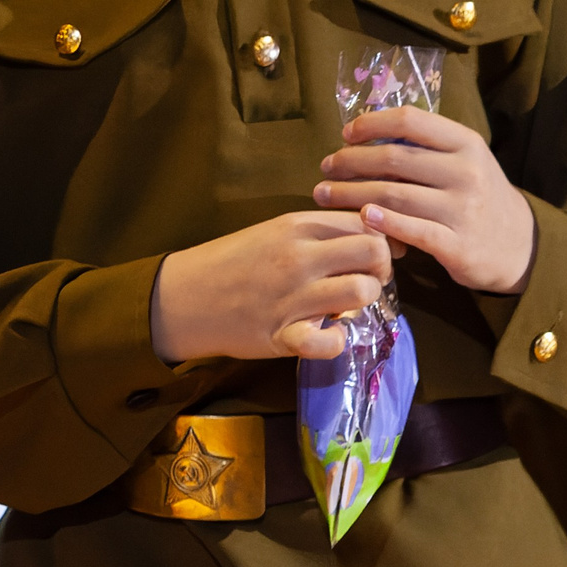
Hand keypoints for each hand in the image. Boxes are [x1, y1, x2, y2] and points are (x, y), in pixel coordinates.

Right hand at [151, 212, 392, 362]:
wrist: (185, 296)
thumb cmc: (232, 261)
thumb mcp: (274, 232)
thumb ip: (318, 233)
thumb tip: (369, 239)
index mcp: (296, 226)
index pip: (365, 224)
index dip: (381, 241)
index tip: (373, 257)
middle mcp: (299, 257)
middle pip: (375, 252)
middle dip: (382, 268)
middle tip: (367, 279)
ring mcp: (292, 296)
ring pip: (362, 291)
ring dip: (365, 302)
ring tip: (347, 306)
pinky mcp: (283, 334)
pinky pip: (330, 342)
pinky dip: (335, 342)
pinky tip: (325, 335)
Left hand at [315, 106, 536, 294]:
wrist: (519, 243)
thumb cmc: (477, 195)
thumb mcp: (464, 160)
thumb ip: (425, 146)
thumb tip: (365, 132)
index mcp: (466, 143)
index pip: (410, 120)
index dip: (371, 123)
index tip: (346, 134)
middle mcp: (466, 172)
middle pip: (393, 158)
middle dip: (350, 161)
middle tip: (325, 167)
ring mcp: (463, 209)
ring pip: (393, 194)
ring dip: (350, 192)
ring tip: (324, 193)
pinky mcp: (457, 244)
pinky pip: (411, 230)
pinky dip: (382, 222)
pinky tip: (360, 216)